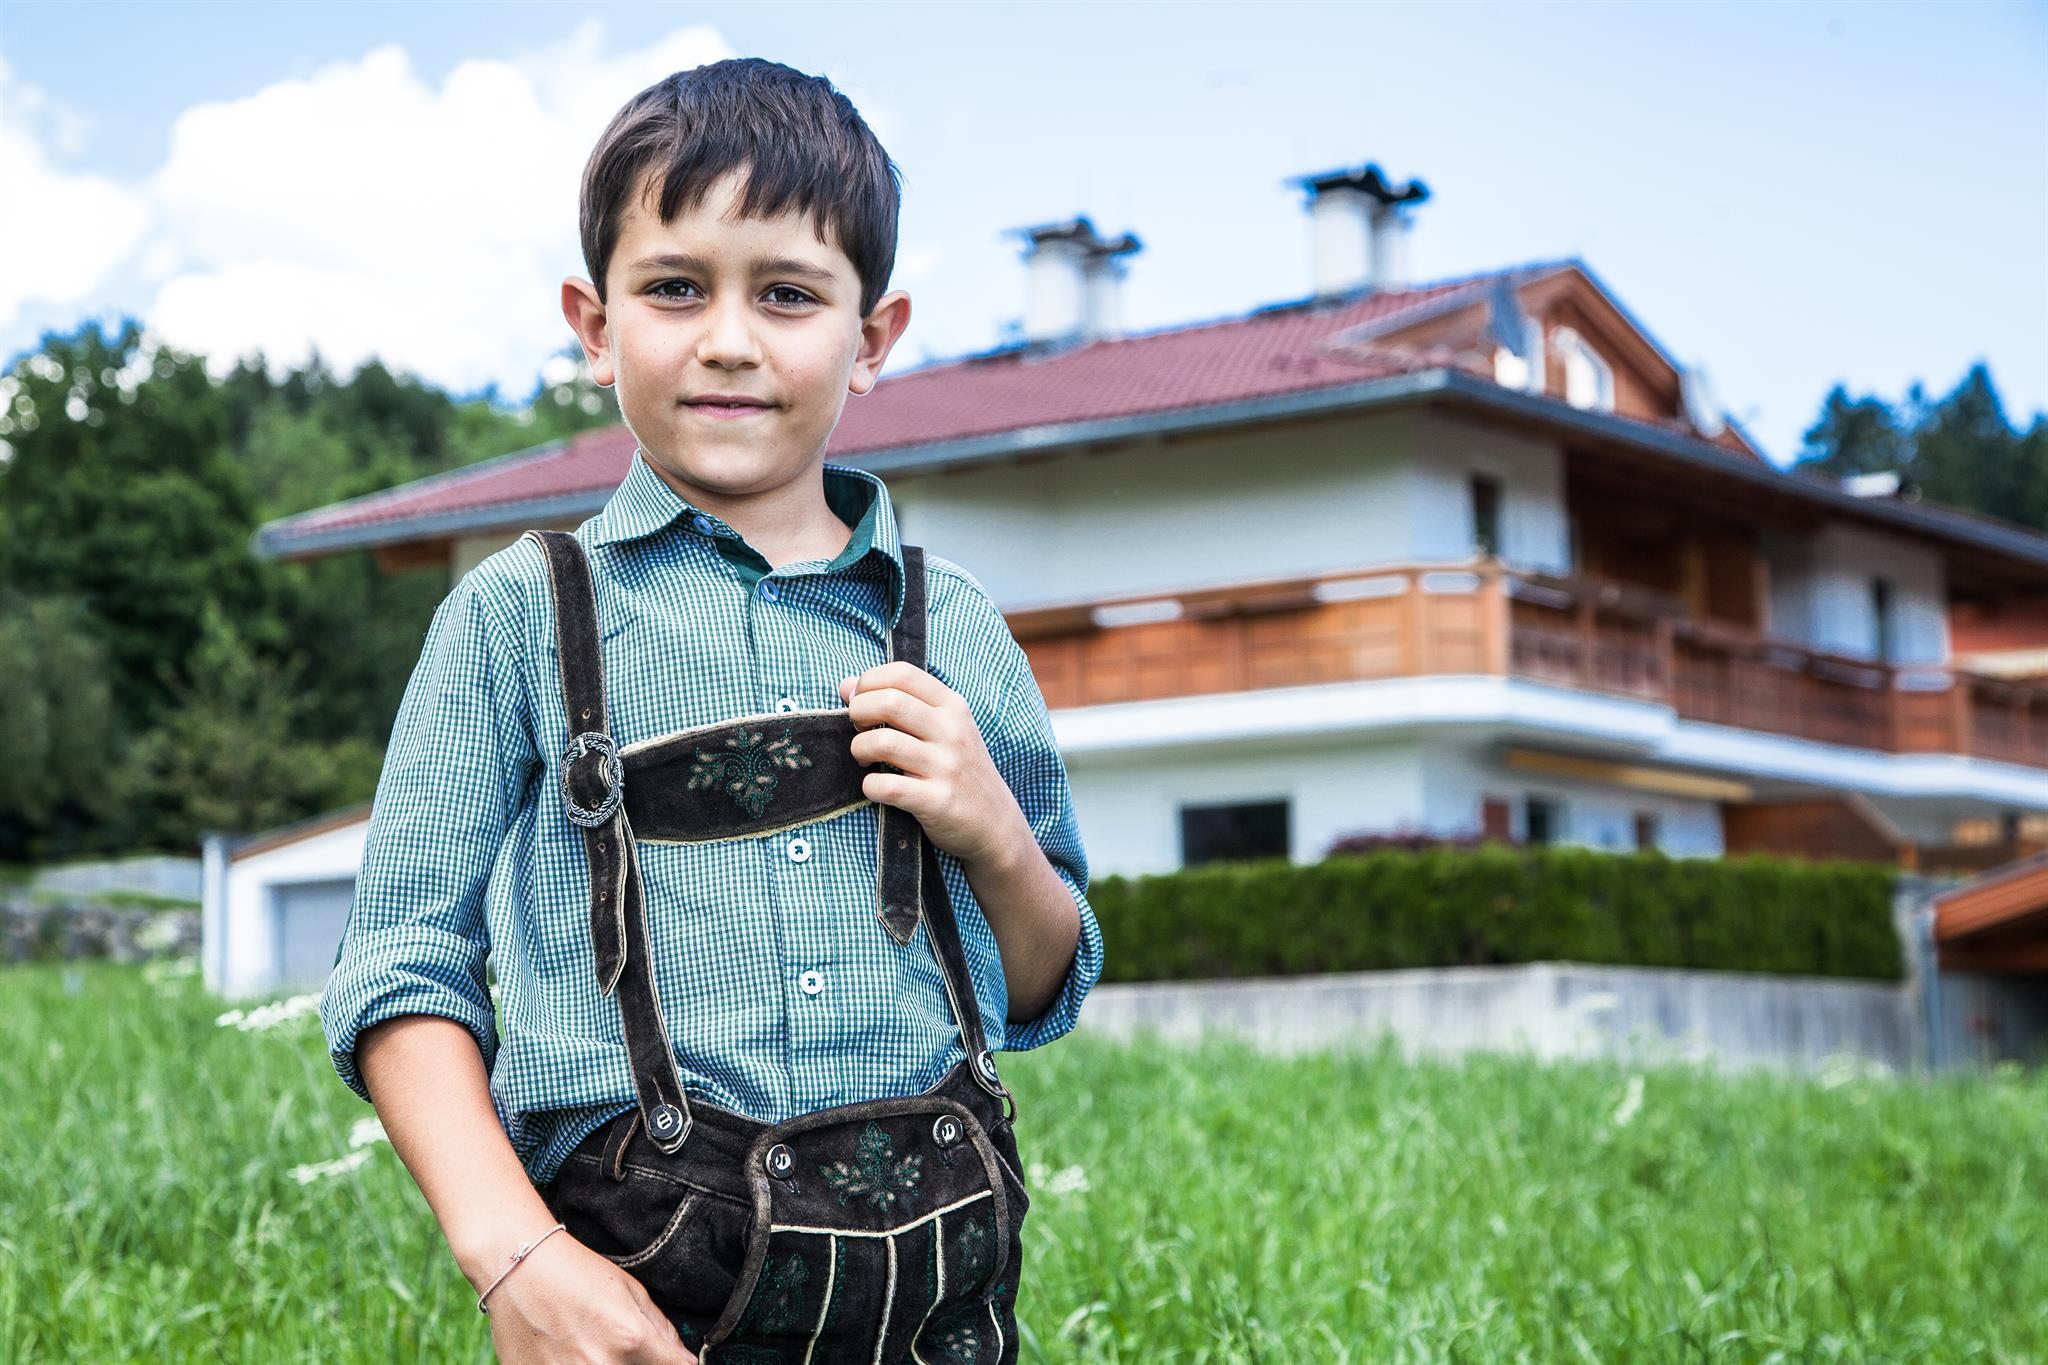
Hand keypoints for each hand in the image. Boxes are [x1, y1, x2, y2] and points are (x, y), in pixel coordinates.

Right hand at [484, 1231, 695, 1363]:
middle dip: (637, 1364)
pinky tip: (566, 1354)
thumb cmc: (577, 1273)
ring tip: (588, 1345)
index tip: (669, 1361)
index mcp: (630, 1337)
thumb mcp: (630, 1291)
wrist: (518, 1268)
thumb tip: (685, 1361)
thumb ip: (660, 1330)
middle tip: (616, 1345)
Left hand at [838, 661, 1031, 870]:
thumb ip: (902, 703)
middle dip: (858, 712)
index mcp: (953, 707)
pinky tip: (876, 788)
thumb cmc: (959, 770)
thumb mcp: (945, 729)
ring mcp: (946, 766)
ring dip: (859, 749)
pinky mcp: (938, 801)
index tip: (858, 699)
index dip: (869, 681)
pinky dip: (870, 786)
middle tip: (858, 728)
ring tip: (864, 759)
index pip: (903, 673)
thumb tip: (846, 685)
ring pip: (883, 742)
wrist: (995, 824)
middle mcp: (952, 731)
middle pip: (889, 702)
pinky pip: (887, 786)